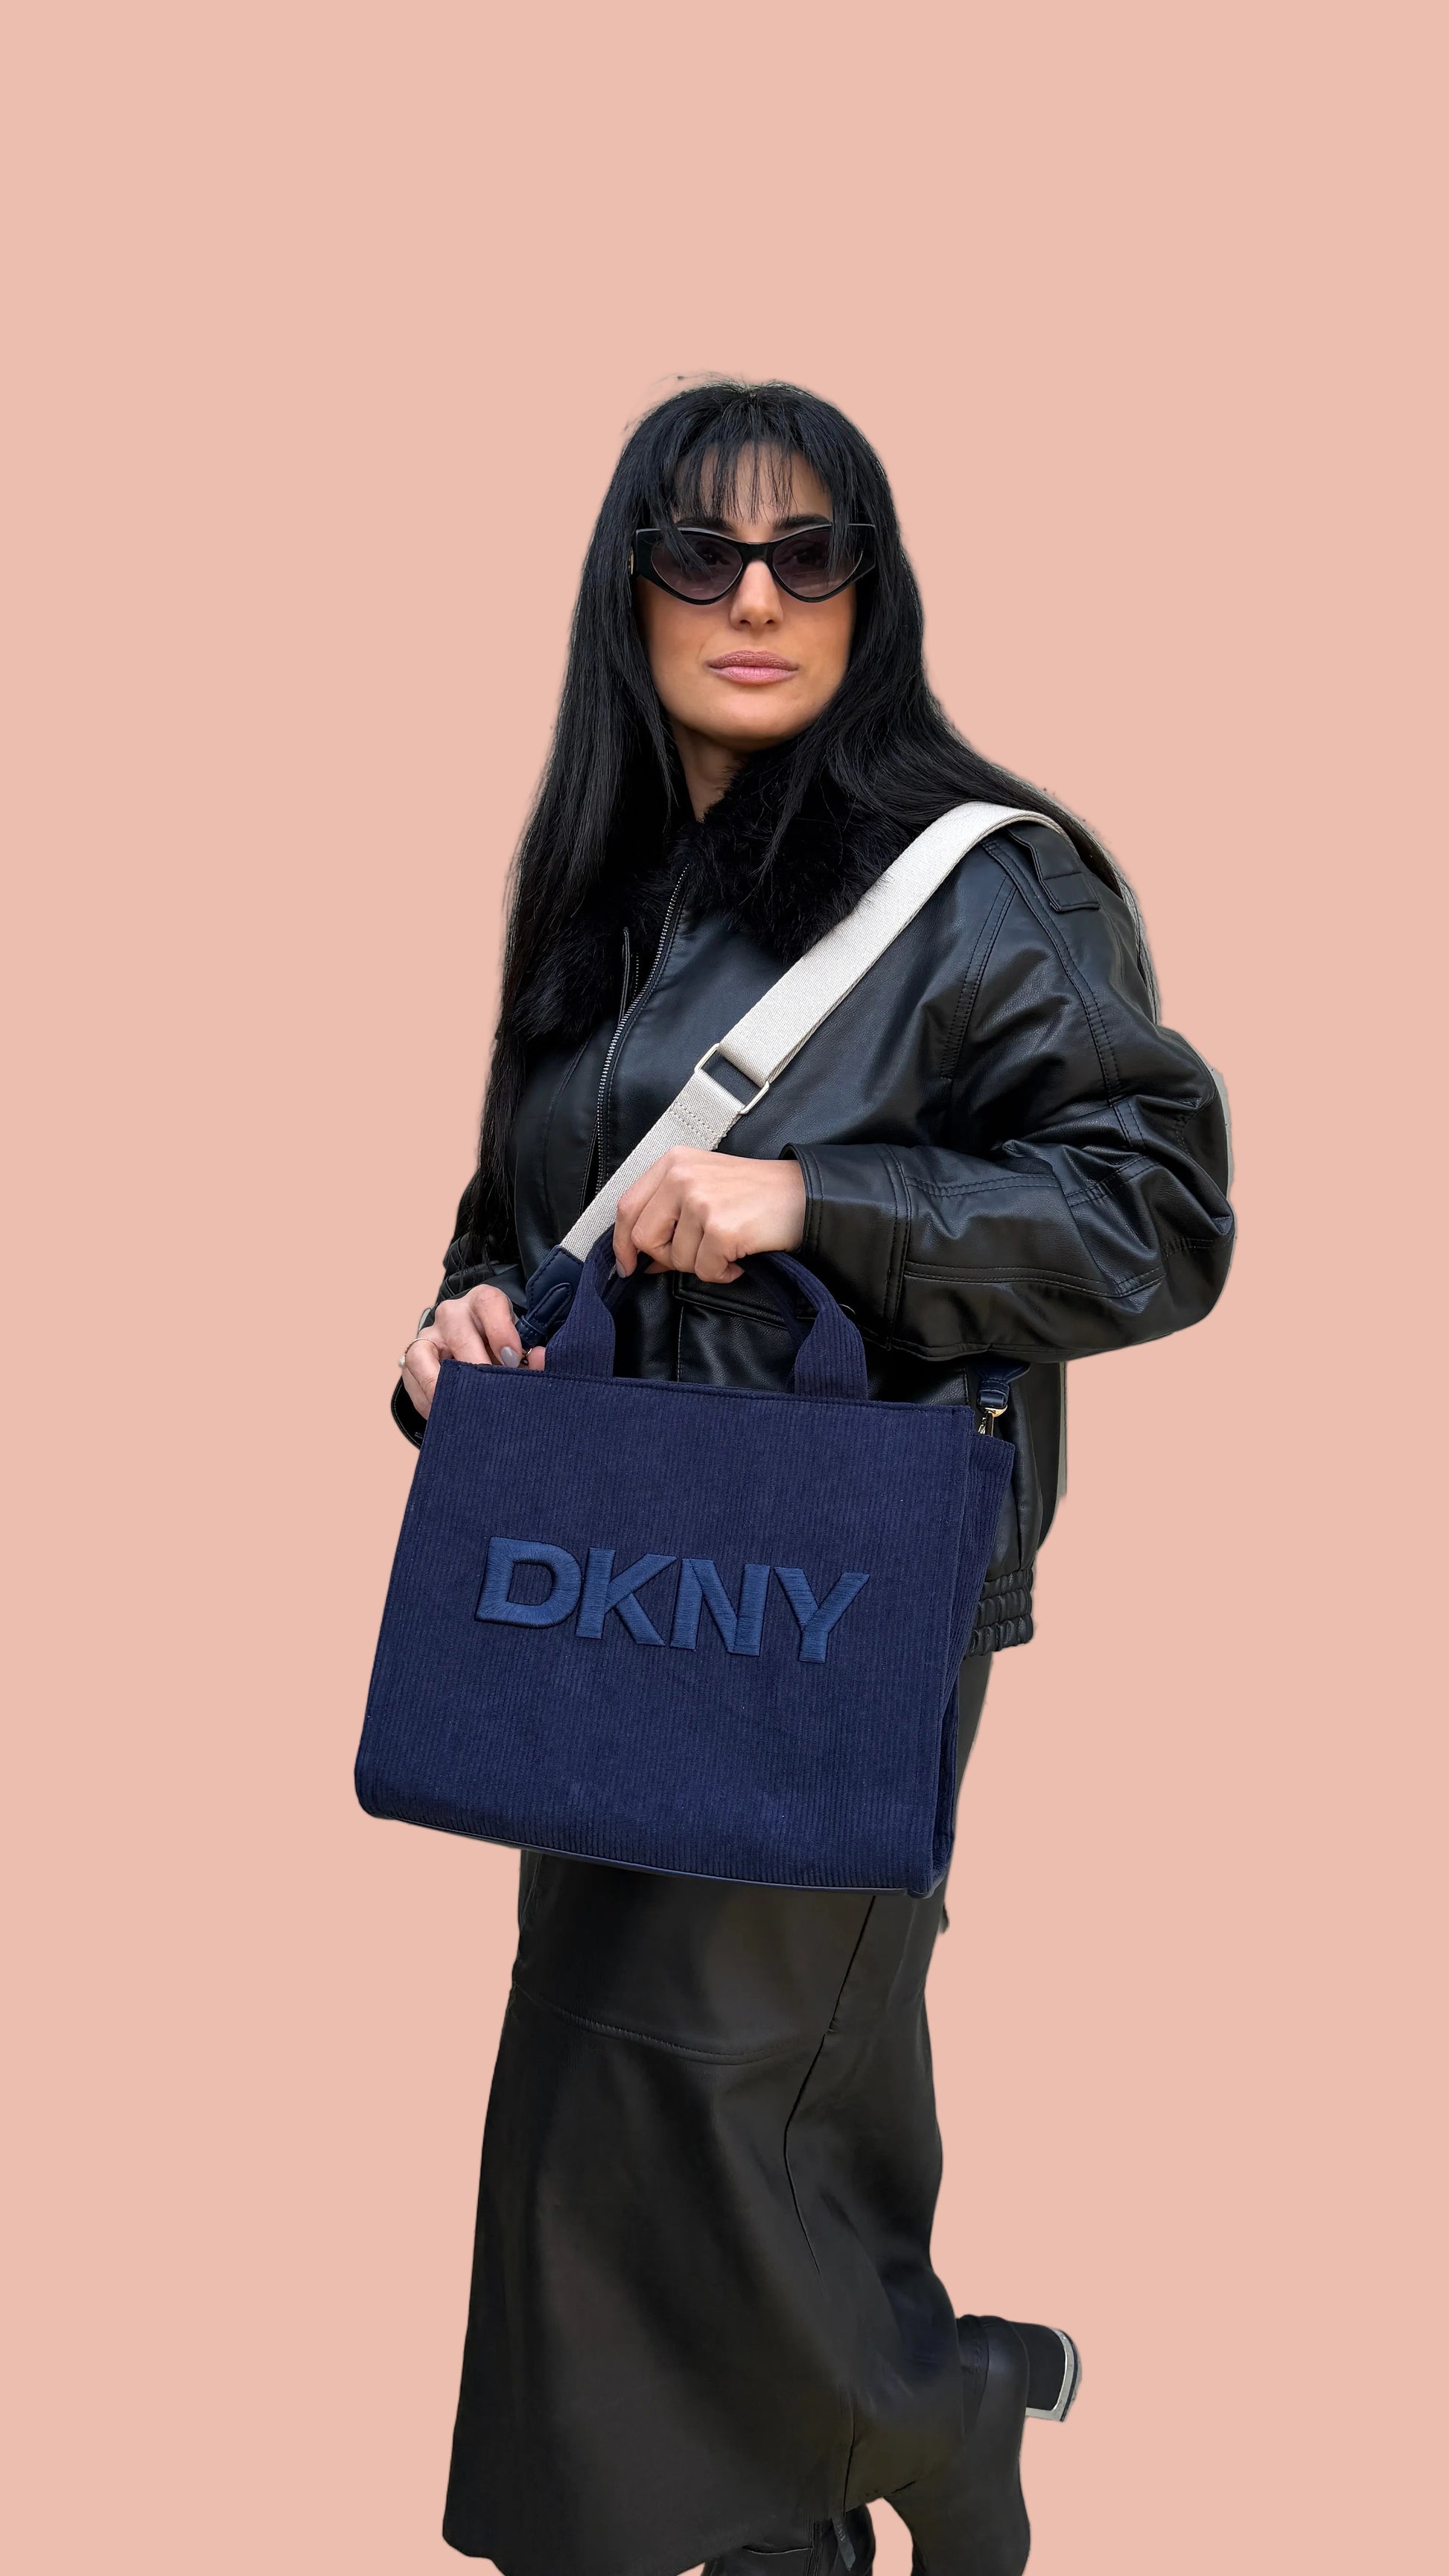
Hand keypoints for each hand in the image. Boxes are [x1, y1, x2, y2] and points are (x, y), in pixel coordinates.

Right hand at [399, 1284, 543, 1419]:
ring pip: (422, 1354)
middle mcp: (452, 1314)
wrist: (474, 1348)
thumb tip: (539, 1359)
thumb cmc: (500, 1349)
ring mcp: (428, 1336)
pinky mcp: (412, 1360)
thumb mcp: (519, 1348)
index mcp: (482, 1303)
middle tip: (491, 1392)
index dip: (501, 1330)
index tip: (513, 1358)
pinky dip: (428, 1401)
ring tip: (460, 1407)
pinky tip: (446, 1414)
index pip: (488, 1303)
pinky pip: (412, 1379)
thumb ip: (532, 1357)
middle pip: (458, 1333)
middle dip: (475, 1365)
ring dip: (441, 1383)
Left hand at [612, 1149, 806, 1282]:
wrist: (804, 1195)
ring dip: (702, 1264)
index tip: (628, 1264)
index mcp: (673, 1162)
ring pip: (676, 1259)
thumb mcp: (704, 1186)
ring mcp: (700, 1202)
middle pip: (643, 1237)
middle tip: (697, 1254)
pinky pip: (705, 1271)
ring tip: (728, 1246)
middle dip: (667, 1257)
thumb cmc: (755, 1194)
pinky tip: (739, 1257)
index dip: (622, 1242)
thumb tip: (641, 1258)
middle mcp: (681, 1177)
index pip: (626, 1206)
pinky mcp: (720, 1228)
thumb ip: (667, 1213)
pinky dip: (723, 1273)